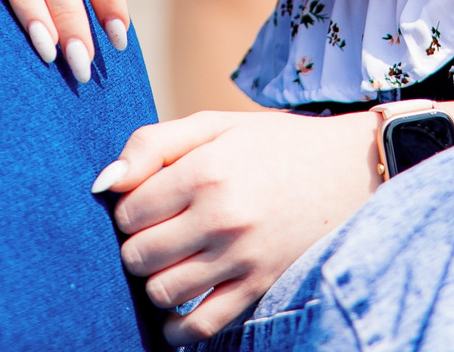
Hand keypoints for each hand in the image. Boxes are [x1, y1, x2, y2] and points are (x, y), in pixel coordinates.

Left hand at [95, 108, 378, 343]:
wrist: (349, 170)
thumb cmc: (274, 145)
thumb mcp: (214, 125)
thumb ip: (152, 144)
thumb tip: (104, 183)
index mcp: (206, 170)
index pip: (128, 210)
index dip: (127, 210)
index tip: (145, 204)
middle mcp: (222, 217)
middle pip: (138, 255)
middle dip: (136, 246)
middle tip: (155, 234)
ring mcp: (243, 258)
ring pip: (163, 292)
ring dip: (155, 282)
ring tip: (170, 263)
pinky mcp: (260, 287)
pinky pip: (202, 326)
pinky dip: (178, 328)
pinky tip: (178, 310)